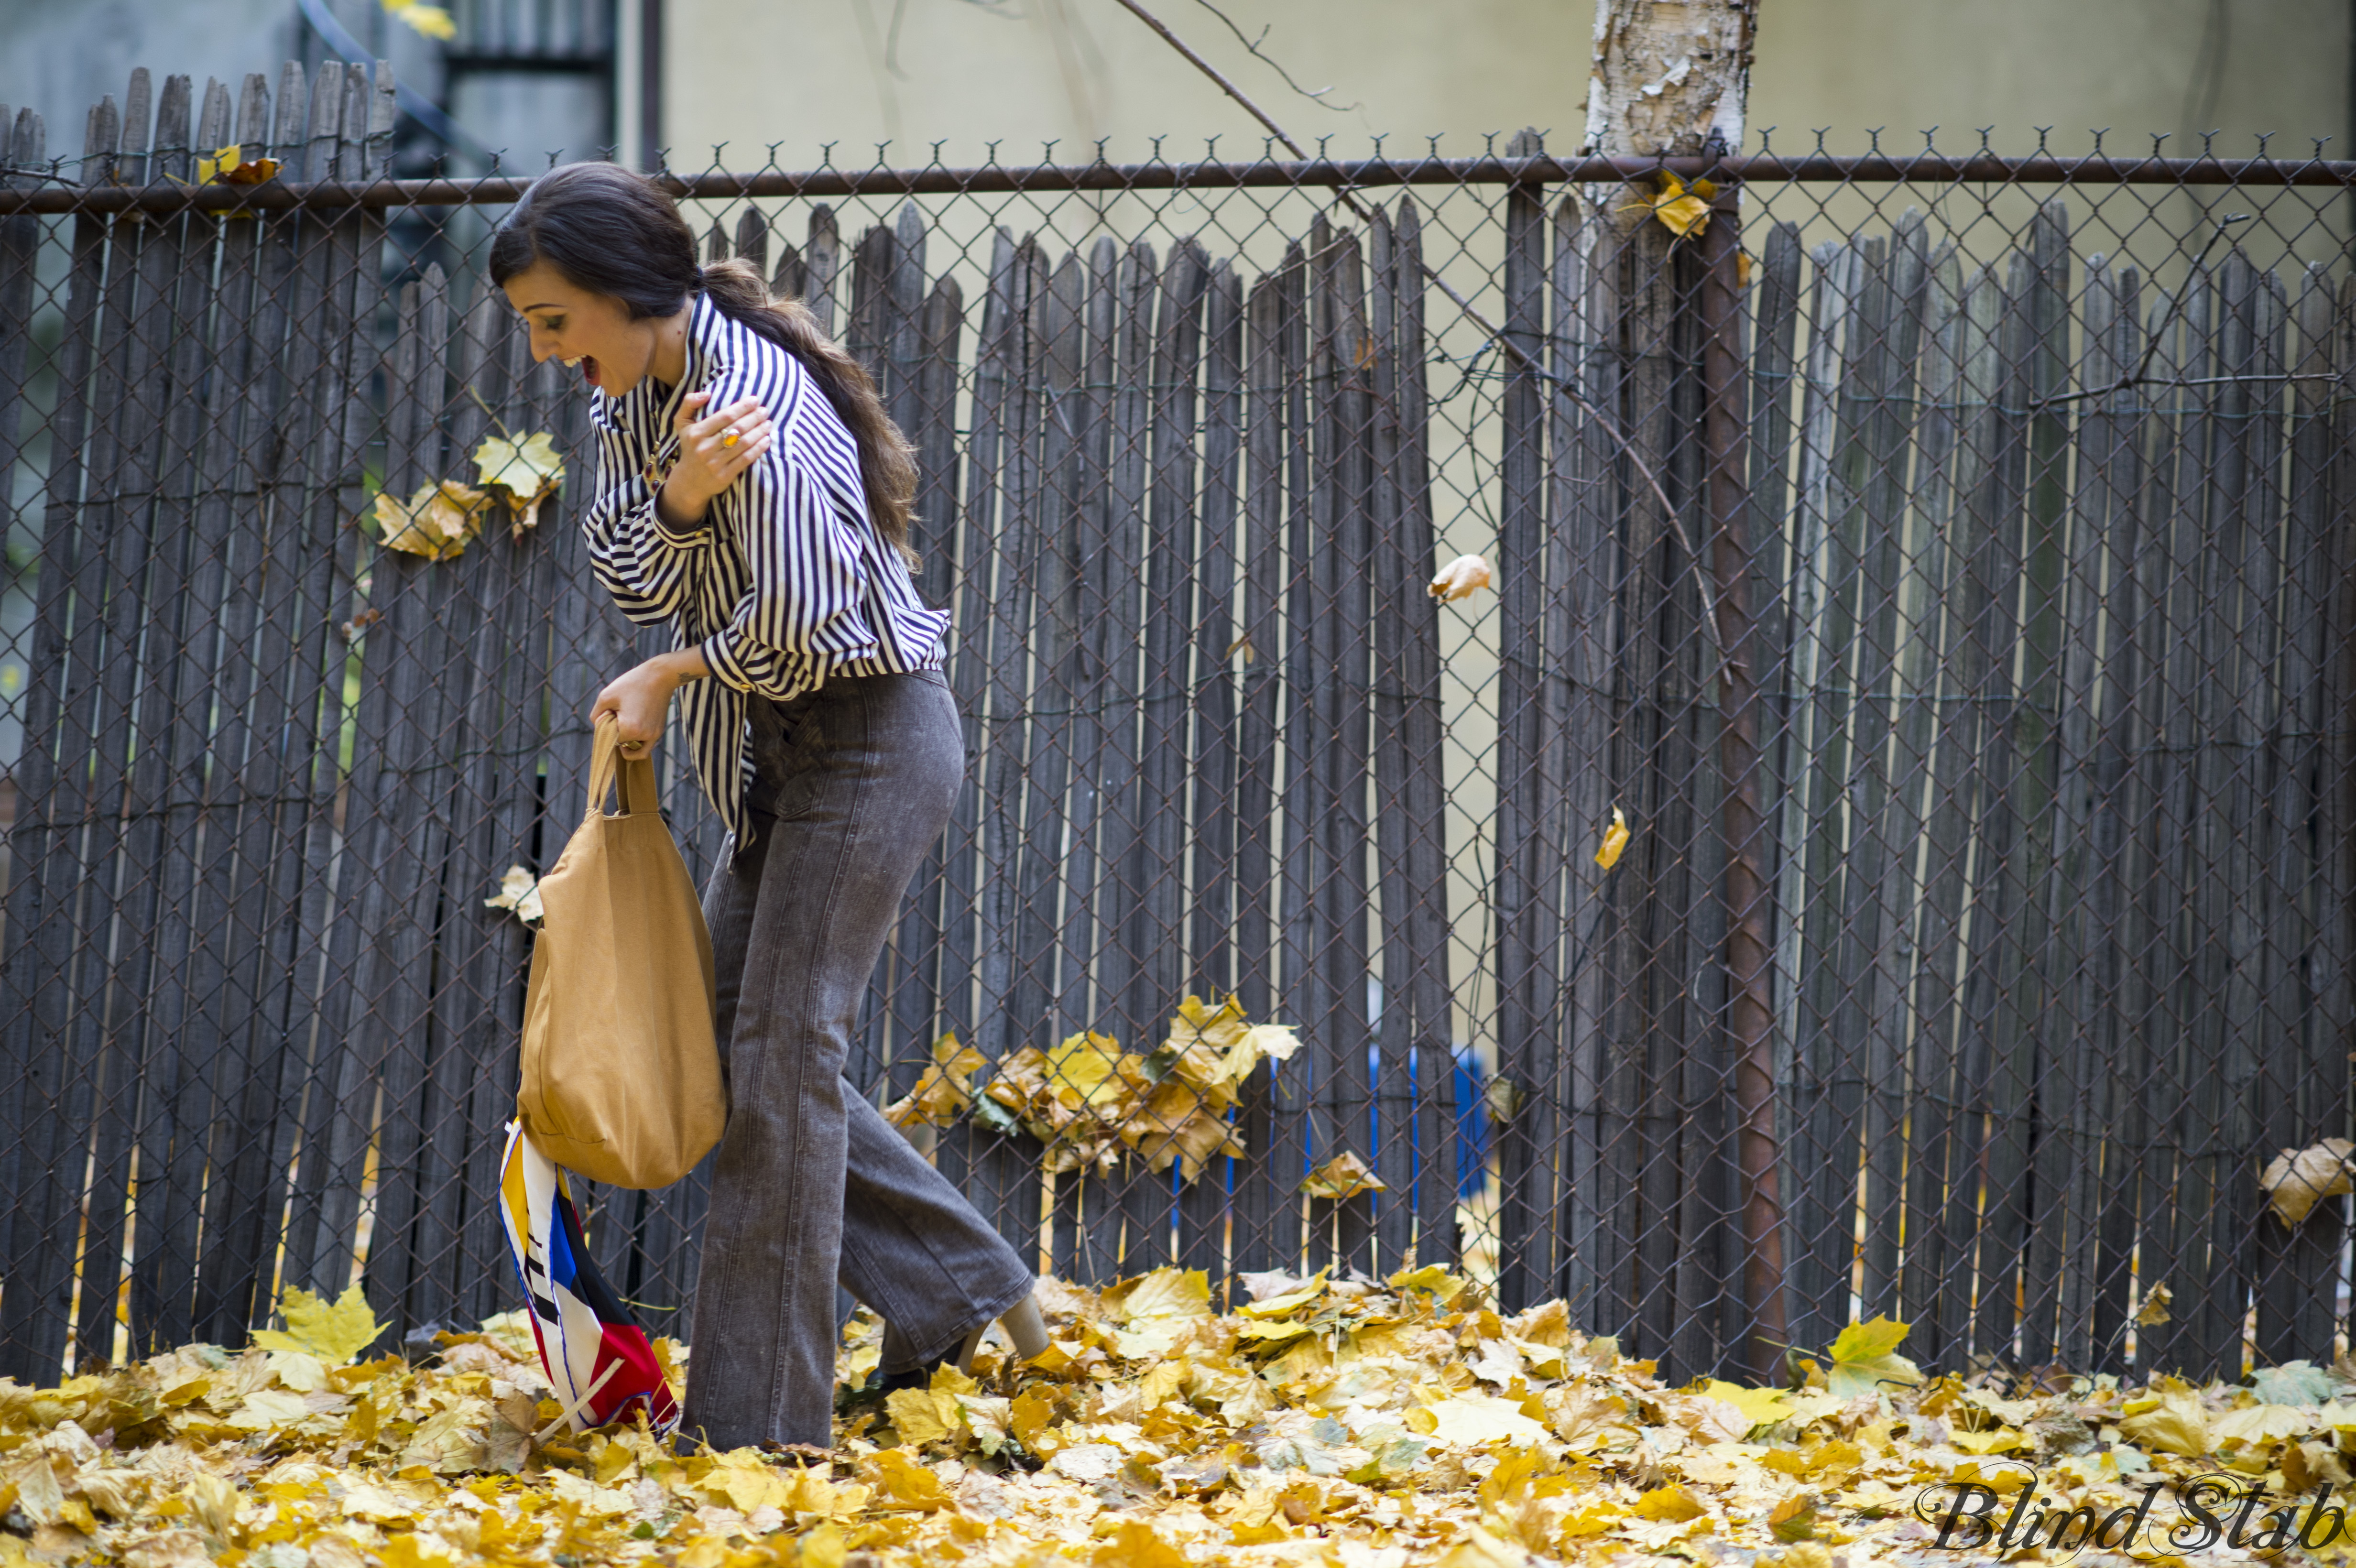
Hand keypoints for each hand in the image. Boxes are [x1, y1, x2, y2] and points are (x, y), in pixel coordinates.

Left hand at [591, 649, 710, 754]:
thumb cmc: (632, 683)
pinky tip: (632, 730)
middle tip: (618, 714)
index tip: (610, 713)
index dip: (606, 728)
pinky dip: (636, 743)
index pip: (610, 739)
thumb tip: (598, 727)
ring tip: (625, 722)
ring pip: (634, 749)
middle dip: (617, 734)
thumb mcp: (606, 696)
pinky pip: (645, 747)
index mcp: (630, 729)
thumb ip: (596, 716)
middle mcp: (644, 736)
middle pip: (622, 745)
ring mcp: (653, 736)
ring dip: (627, 741)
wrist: (660, 676)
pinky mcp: (659, 732)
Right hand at [658, 391, 771, 527]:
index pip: (725, 416)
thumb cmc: (690, 447)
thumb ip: (689, 403)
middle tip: (765, 411)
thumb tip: (707, 393)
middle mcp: (705, 448)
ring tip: (768, 424)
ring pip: (743, 443)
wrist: (688, 481)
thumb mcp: (682, 424)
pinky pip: (746, 459)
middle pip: (737, 429)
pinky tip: (766, 440)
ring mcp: (715, 463)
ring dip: (759, 432)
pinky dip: (758, 449)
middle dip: (754, 418)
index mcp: (696, 433)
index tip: (755, 400)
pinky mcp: (725, 476)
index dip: (742, 407)